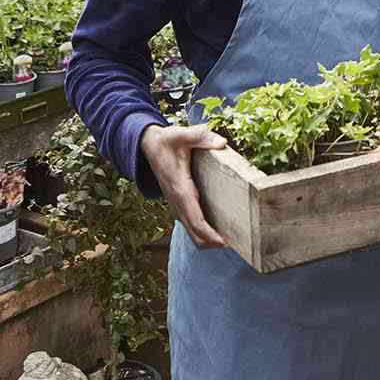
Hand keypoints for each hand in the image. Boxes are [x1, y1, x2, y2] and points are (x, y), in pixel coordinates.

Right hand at [139, 124, 226, 248]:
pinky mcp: (177, 202)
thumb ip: (202, 137)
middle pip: (192, 231)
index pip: (194, 217)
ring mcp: (176, 203)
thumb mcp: (183, 134)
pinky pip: (188, 222)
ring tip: (225, 241)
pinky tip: (215, 230)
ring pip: (189, 229)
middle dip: (209, 242)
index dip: (207, 232)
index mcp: (180, 188)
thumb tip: (222, 143)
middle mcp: (177, 200)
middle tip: (231, 245)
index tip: (221, 241)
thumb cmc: (167, 141)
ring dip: (204, 239)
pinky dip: (200, 231)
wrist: (148, 145)